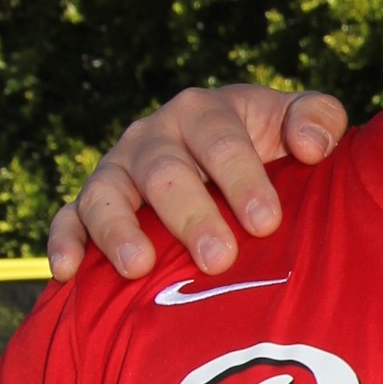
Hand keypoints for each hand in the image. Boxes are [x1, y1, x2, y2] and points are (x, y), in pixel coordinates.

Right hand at [45, 86, 346, 282]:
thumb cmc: (271, 148)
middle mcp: (154, 136)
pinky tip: (68, 271)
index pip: (221, 139)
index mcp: (205, 112)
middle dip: (191, 215)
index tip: (266, 222)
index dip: (242, 179)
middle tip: (219, 259)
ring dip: (119, 229)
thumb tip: (311, 146)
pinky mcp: (90, 204)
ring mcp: (118, 170)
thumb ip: (318, 120)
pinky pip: (68, 218)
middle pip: (165, 172)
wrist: (226, 165)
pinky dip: (64, 241)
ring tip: (139, 268)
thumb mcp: (299, 124)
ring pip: (106, 194)